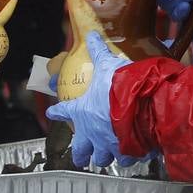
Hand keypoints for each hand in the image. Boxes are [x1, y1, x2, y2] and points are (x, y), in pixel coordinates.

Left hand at [46, 31, 135, 166]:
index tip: (51, 114)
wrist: (140, 106)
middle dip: (80, 154)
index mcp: (83, 112)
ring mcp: (109, 145)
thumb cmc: (118, 86)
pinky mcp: (126, 152)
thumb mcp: (107, 65)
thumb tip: (91, 34)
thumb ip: (98, 51)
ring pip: (102, 158)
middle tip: (80, 157)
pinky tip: (132, 154)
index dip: (57, 112)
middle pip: (82, 149)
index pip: (65, 111)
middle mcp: (92, 132)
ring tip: (106, 158)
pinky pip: (125, 158)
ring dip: (103, 157)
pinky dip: (127, 157)